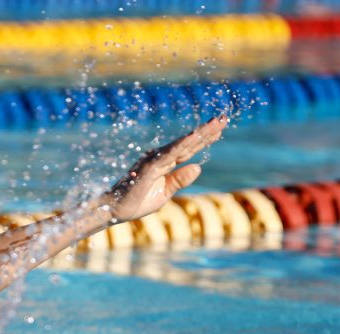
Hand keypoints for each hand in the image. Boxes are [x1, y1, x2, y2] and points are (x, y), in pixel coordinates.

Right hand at [104, 115, 227, 223]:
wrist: (116, 210)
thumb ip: (179, 180)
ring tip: (217, 123)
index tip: (220, 128)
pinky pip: (170, 154)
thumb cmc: (136, 202)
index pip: (189, 149)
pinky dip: (184, 144)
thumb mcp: (164, 194)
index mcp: (165, 164)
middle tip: (224, 117)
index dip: (204, 139)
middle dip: (206, 131)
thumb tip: (198, 167)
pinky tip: (196, 136)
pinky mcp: (150, 167)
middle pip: (188, 143)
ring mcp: (155, 160)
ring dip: (199, 134)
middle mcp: (160, 158)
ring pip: (182, 144)